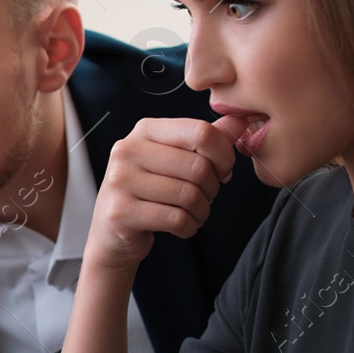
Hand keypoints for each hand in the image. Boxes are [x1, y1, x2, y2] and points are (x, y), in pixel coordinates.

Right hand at [85, 115, 243, 273]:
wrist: (112, 231)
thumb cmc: (149, 192)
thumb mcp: (175, 159)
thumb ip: (206, 140)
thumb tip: (240, 120)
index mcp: (145, 130)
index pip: (201, 132)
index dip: (224, 155)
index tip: (222, 171)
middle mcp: (128, 150)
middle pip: (198, 166)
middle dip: (212, 188)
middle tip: (205, 197)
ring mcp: (120, 181)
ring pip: (189, 195)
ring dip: (202, 211)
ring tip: (194, 214)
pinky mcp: (120, 212)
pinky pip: (176, 219)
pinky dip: (189, 227)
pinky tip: (183, 226)